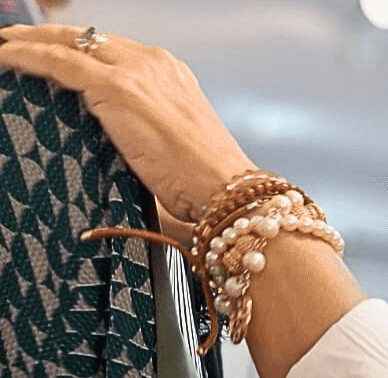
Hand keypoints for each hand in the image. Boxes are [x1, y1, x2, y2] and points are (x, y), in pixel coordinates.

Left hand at [0, 24, 255, 220]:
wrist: (228, 193)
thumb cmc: (208, 190)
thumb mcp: (175, 154)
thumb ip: (146, 143)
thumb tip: (118, 170)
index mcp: (172, 75)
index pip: (115, 51)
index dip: (82, 50)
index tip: (57, 55)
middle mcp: (154, 63)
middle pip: (89, 38)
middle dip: (50, 37)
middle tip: (17, 40)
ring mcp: (136, 72)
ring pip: (69, 42)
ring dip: (31, 42)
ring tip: (4, 47)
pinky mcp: (117, 88)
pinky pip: (58, 61)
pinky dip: (26, 56)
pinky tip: (5, 59)